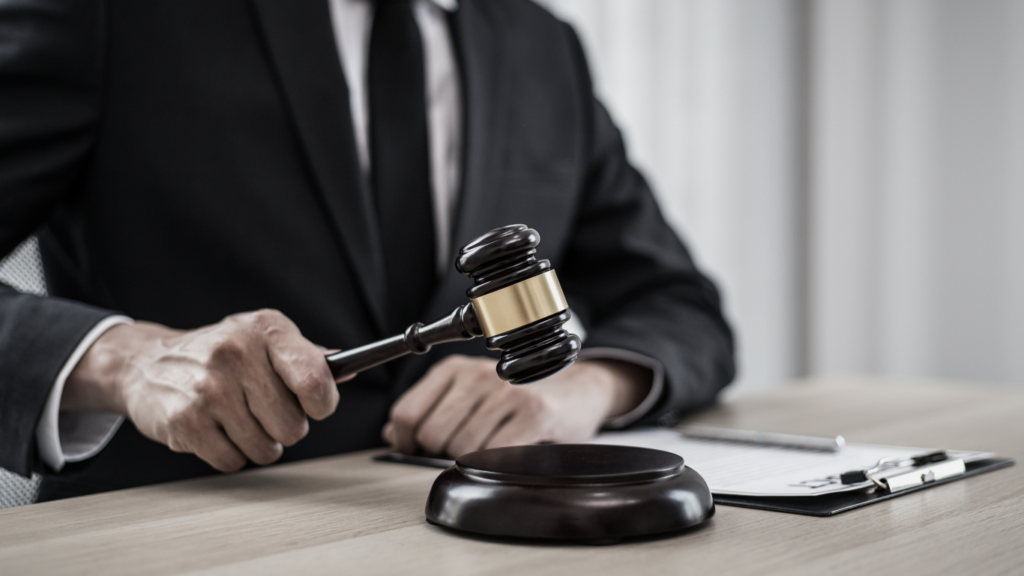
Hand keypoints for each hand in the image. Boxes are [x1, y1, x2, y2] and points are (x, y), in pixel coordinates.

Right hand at [63, 309, 347, 471]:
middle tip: (264, 411)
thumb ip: (306, 356)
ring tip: (239, 420)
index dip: (323, 403)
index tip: (316, 406)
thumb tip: (347, 369)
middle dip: (284, 427)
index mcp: (265, 330)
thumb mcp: (263, 337)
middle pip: (293, 426)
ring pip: (265, 448)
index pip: (315, 379)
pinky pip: (232, 461)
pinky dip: (230, 454)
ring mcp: (208, 389)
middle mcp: (236, 353)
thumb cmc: (218, 351)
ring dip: (257, 443)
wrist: (147, 362)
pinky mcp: (185, 420)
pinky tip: (216, 430)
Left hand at [383, 355, 651, 457]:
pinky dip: (496, 464)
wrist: (578, 389)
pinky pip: (494, 454)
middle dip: (441, 453)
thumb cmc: (519, 397)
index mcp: (454, 368)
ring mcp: (505, 392)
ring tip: (492, 447)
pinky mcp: (533, 413)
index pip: (407, 413)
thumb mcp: (470, 395)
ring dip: (473, 459)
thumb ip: (430, 412)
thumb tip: (393, 434)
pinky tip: (508, 453)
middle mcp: (477, 374)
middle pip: (431, 434)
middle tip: (464, 450)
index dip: (407, 442)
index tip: (418, 450)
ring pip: (461, 448)